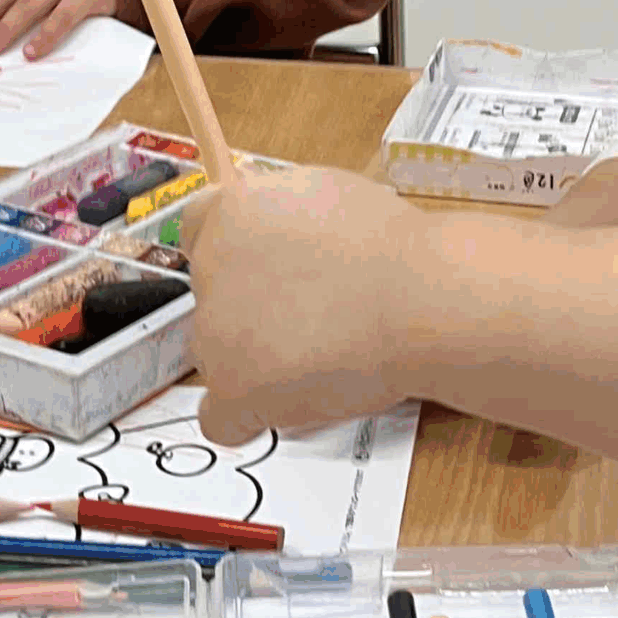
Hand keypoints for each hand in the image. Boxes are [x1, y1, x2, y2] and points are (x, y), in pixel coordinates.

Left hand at [184, 165, 422, 441]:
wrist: (419, 300)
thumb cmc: (394, 250)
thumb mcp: (328, 198)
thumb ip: (284, 218)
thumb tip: (279, 242)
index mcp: (232, 212)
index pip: (198, 229)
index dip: (233, 255)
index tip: (265, 273)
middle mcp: (211, 267)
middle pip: (210, 299)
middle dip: (248, 311)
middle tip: (309, 318)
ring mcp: (215, 330)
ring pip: (216, 358)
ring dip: (253, 362)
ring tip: (319, 360)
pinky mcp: (235, 387)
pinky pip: (221, 419)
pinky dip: (250, 419)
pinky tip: (286, 408)